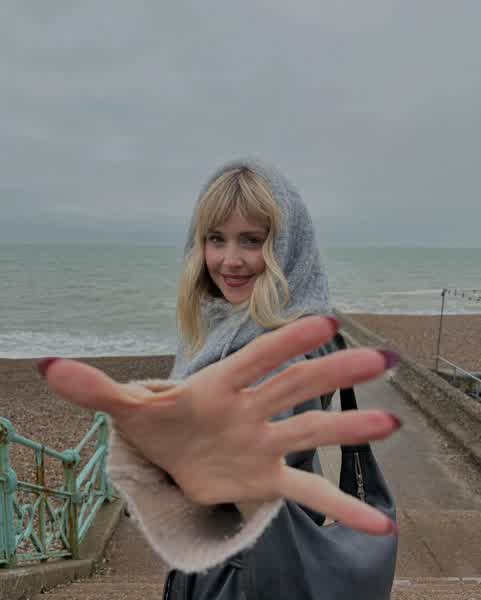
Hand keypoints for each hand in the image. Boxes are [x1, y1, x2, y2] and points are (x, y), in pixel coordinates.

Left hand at [40, 316, 399, 535]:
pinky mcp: (267, 478)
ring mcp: (264, 444)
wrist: (174, 455)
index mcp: (219, 386)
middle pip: (296, 388)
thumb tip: (47, 365)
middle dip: (335, 372)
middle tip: (381, 358)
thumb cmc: (158, 423)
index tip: (324, 321)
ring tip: (392, 424)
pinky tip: (379, 526)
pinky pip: (309, 491)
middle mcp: (251, 410)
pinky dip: (342, 506)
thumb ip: (95, 387)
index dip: (285, 341)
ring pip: (311, 433)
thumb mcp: (127, 408)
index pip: (255, 359)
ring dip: (350, 430)